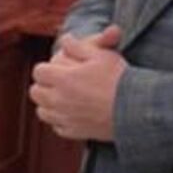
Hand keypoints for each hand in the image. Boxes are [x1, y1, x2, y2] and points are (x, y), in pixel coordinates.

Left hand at [29, 27, 124, 141]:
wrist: (137, 109)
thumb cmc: (120, 79)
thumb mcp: (102, 55)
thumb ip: (78, 46)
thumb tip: (65, 39)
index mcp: (63, 79)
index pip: (38, 71)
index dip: (47, 68)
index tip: (58, 68)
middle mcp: (59, 100)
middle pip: (35, 92)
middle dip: (44, 85)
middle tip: (58, 82)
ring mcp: (65, 118)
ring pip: (42, 111)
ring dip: (48, 104)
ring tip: (63, 98)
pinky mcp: (74, 132)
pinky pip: (56, 127)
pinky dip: (60, 120)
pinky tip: (73, 113)